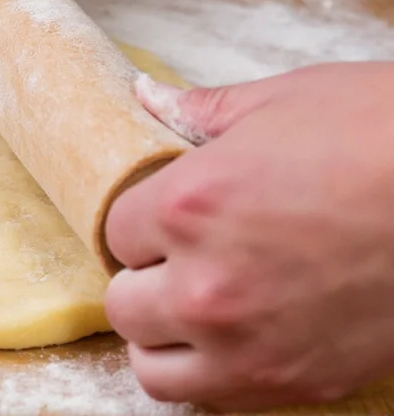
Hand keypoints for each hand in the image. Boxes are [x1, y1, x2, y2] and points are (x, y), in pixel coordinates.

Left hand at [105, 62, 393, 411]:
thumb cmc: (384, 134)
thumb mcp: (285, 100)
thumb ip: (199, 109)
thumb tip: (146, 97)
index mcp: (190, 205)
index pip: (115, 231)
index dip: (141, 221)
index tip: (164, 218)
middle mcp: (207, 286)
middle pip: (125, 305)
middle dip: (144, 278)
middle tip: (176, 258)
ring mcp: (252, 346)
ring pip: (153, 368)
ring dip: (163, 336)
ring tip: (192, 306)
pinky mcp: (299, 384)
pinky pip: (215, 399)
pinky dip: (210, 372)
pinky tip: (236, 335)